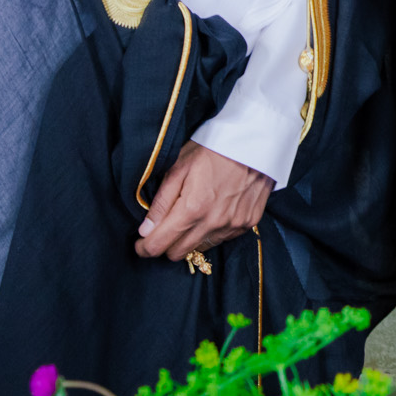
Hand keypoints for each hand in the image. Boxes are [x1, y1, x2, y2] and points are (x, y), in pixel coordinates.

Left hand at [135, 141, 274, 260]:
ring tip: (191, 216)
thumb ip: (161, 202)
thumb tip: (146, 230)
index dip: (144, 248)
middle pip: (178, 253)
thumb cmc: (213, 149)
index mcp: (193, 209)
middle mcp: (214, 223)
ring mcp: (233, 225)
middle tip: (163, 229)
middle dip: (165, 244)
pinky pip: (221, 239)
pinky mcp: (247, 223)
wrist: (255, 141)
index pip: (159, 245)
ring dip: (190, 238)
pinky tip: (212, 211)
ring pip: (200, 248)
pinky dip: (211, 231)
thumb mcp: (179, 167)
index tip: (140, 244)